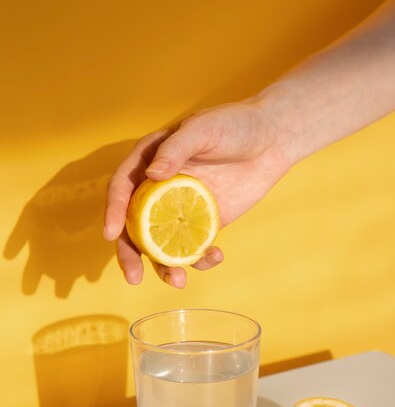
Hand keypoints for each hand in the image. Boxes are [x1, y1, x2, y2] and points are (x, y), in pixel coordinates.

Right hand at [104, 100, 291, 286]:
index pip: (122, 188)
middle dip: (130, 254)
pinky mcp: (205, 223)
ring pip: (163, 244)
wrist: (272, 139)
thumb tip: (152, 175)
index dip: (114, 211)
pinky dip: (201, 259)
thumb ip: (176, 150)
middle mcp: (159, 188)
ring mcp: (181, 208)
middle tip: (133, 277)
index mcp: (149, 160)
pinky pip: (195, 247)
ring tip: (178, 282)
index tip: (111, 234)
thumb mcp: (202, 128)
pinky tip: (215, 258)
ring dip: (165, 266)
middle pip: (135, 225)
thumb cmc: (234, 124)